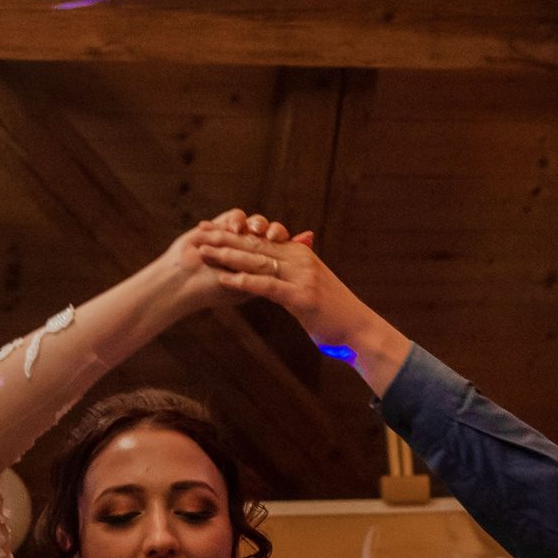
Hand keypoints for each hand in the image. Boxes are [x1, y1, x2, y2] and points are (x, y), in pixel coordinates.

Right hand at [153, 210, 303, 312]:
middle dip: (273, 230)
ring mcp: (234, 238)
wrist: (183, 281)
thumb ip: (268, 272)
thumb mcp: (245, 283)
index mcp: (257, 266)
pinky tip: (235, 228)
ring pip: (254, 222)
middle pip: (269, 234)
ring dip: (257, 223)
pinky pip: (235, 216)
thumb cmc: (214, 290)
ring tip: (255, 229)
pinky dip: (237, 219)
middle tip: (273, 234)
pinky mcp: (220, 226)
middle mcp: (248, 251)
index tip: (291, 243)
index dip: (287, 244)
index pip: (280, 250)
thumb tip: (294, 259)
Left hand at [189, 213, 410, 391]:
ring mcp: (302, 276)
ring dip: (228, 257)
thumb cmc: (333, 312)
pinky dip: (245, 282)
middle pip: (255, 245)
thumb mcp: (311, 285)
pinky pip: (268, 287)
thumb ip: (294, 271)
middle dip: (224, 238)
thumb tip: (278, 264)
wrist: (358, 330)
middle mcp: (300, 259)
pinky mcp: (302, 297)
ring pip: (259, 262)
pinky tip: (225, 280)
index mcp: (300, 253)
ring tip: (204, 253)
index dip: (233, 232)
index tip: (210, 227)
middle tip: (198, 233)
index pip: (260, 238)